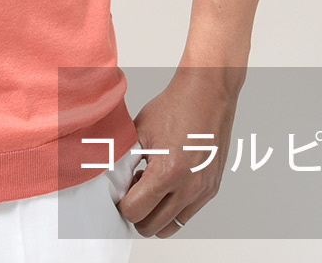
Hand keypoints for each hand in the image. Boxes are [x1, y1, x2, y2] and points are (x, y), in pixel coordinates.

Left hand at [115, 67, 239, 237]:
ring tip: (148, 191)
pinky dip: (172, 208)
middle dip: (136, 214)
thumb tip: (110, 179)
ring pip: (171, 227)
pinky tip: (164, 185)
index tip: (119, 193)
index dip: (122, 204)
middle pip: (151, 227)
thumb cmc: (174, 107)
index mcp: (167, 171)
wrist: (206, 94)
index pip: (135, 211)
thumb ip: (124, 158)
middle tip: (131, 194)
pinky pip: (186, 215)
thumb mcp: (139, 131)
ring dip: (155, 215)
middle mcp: (188, 186)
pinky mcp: (211, 189)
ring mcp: (202, 190)